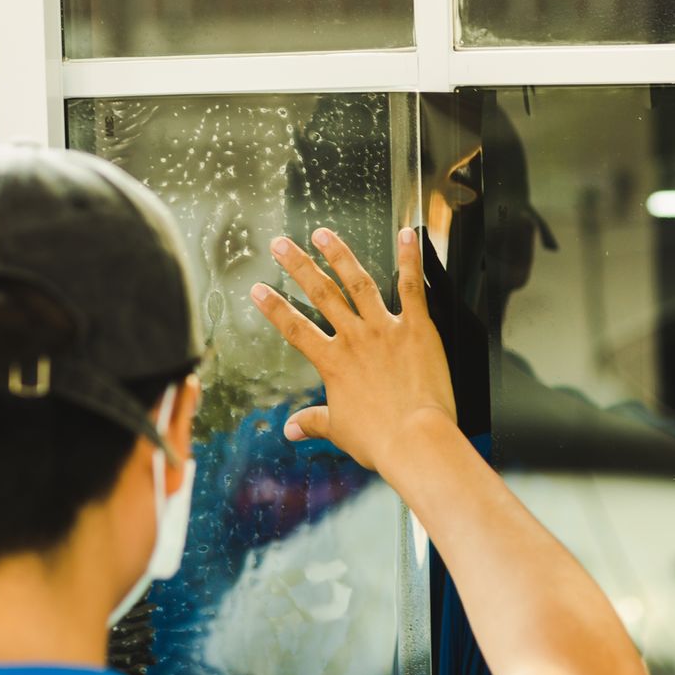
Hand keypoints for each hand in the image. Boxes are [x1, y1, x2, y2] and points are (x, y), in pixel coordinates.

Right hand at [249, 227, 455, 474]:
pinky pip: (412, 287)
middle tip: (280, 244)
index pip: (294, 329)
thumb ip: (314, 422)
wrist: (415, 440)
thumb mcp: (340, 431)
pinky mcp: (417, 328)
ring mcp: (385, 329)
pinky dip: (410, 259)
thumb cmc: (380, 439)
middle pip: (320, 294)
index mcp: (333, 363)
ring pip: (358, 282)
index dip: (273, 308)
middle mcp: (355, 339)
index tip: (257, 289)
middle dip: (298, 266)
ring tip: (323, 234)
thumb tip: (291, 430)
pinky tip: (407, 234)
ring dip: (339, 255)